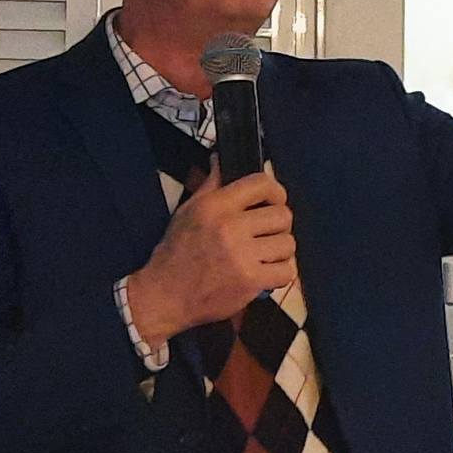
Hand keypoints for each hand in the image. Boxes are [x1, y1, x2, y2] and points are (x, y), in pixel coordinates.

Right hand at [124, 161, 294, 346]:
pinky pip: (287, 271)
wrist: (164, 295)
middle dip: (279, 225)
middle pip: (283, 215)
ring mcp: (241, 255)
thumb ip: (211, 184)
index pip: (262, 184)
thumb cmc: (176, 252)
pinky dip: (280, 274)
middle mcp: (230, 227)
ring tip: (263, 256)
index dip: (275, 192)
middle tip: (266, 234)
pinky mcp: (250, 281)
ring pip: (288, 243)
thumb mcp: (187, 211)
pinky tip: (265, 274)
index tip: (273, 202)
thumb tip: (222, 157)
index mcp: (215, 205)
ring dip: (279, 251)